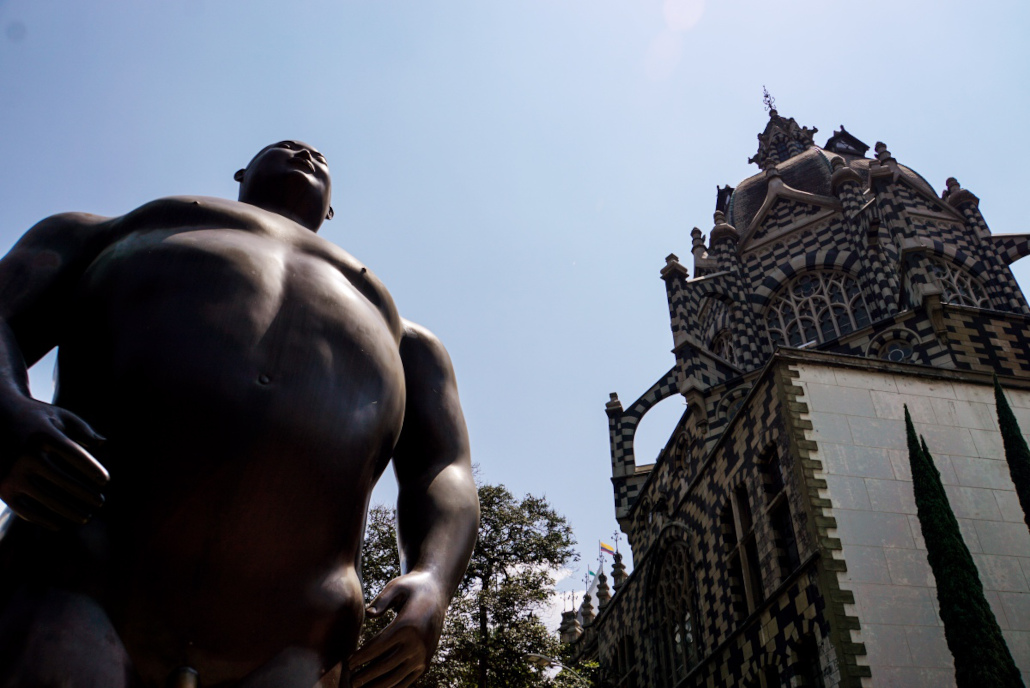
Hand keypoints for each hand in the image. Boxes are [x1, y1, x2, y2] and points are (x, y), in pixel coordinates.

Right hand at [0, 397, 107, 529]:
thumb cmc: (33, 417)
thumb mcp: (57, 416)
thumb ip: (82, 428)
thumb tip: (103, 443)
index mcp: (43, 436)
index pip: (75, 457)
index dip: (93, 470)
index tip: (105, 480)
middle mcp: (26, 456)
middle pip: (64, 481)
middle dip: (86, 495)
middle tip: (100, 502)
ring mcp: (12, 474)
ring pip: (47, 499)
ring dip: (69, 512)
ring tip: (86, 516)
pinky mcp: (1, 489)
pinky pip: (25, 510)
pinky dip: (43, 519)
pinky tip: (59, 524)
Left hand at [348, 572, 447, 687]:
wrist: (438, 592)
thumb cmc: (412, 587)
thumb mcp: (397, 586)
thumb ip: (381, 600)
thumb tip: (368, 614)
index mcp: (407, 625)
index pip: (378, 647)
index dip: (361, 657)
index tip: (347, 663)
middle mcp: (418, 643)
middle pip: (385, 666)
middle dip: (365, 676)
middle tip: (350, 681)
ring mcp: (423, 655)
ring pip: (396, 678)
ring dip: (377, 686)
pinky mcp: (426, 662)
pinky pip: (407, 680)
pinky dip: (392, 687)